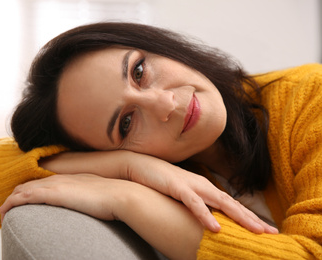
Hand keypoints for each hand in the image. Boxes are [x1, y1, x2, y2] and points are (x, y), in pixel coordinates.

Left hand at [0, 174, 122, 221]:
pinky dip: (13, 202)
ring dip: (12, 199)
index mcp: (71, 178)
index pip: (45, 181)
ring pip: (25, 189)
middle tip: (9, 205)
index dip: (32, 189)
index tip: (25, 198)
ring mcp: (57, 185)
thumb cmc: (115, 197)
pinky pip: (26, 197)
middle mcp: (61, 179)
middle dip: (18, 193)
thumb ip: (92, 196)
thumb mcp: (101, 193)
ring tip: (3, 210)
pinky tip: (6, 209)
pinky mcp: (54, 194)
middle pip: (31, 183)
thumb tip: (94, 205)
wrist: (120, 194)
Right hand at [123, 152, 277, 233]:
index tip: (263, 228)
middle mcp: (202, 185)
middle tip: (270, 232)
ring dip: (239, 217)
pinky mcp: (177, 187)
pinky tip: (215, 228)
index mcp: (203, 186)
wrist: (138, 164)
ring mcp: (191, 185)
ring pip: (220, 202)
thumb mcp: (179, 192)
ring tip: (255, 230)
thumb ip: (192, 201)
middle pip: (231, 203)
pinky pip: (194, 203)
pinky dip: (206, 215)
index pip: (229, 203)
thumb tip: (202, 217)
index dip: (247, 215)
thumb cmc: (158, 179)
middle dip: (252, 218)